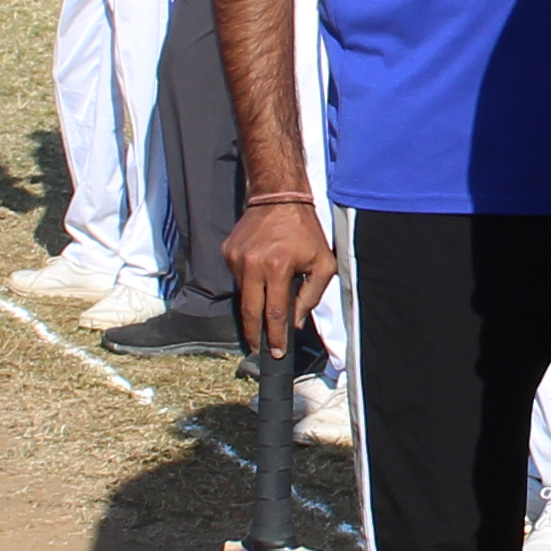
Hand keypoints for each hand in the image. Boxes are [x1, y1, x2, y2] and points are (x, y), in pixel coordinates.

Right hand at [228, 193, 337, 357]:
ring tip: (264, 312)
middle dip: (255, 335)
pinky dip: (249, 285)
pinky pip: (238, 279)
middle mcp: (252, 264)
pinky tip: (260, 278)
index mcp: (278, 267)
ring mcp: (236, 259)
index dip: (275, 336)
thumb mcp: (322, 263)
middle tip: (258, 350)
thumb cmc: (305, 231)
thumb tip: (295, 323)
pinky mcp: (227, 253)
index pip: (275, 312)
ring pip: (244, 295)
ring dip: (254, 306)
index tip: (276, 353)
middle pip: (250, 312)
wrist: (278, 197)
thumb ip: (311, 296)